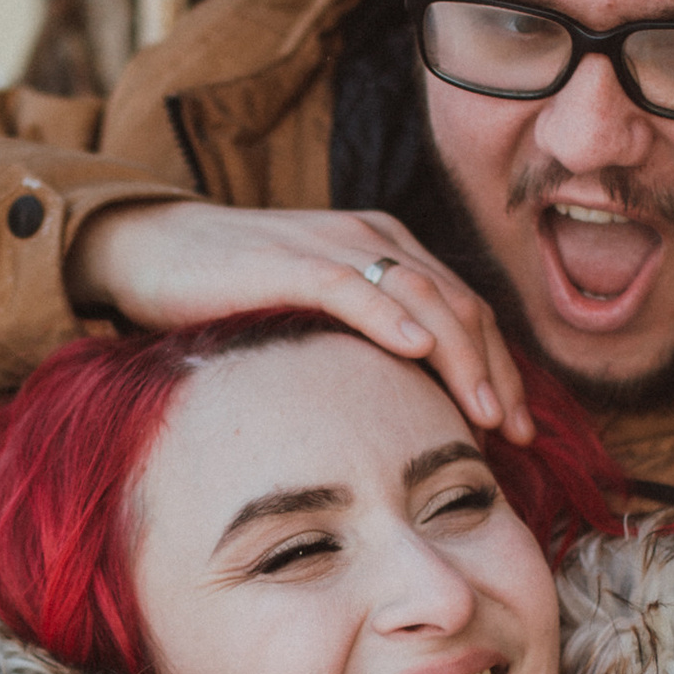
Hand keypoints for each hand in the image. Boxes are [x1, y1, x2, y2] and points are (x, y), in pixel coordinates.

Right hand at [66, 200, 533, 444]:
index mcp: (387, 251)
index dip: (500, 369)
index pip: (466, 311)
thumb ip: (361, 349)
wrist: (153, 253)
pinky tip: (414, 353)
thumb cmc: (232, 299)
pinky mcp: (290, 260)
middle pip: (459, 307)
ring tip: (485, 413)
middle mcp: (372, 239)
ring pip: (422, 298)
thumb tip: (404, 414)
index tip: (520, 429)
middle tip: (519, 434)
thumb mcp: (316, 324)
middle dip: (496, 373)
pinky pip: (352, 288)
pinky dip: (389, 319)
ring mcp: (334, 245)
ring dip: (460, 358)